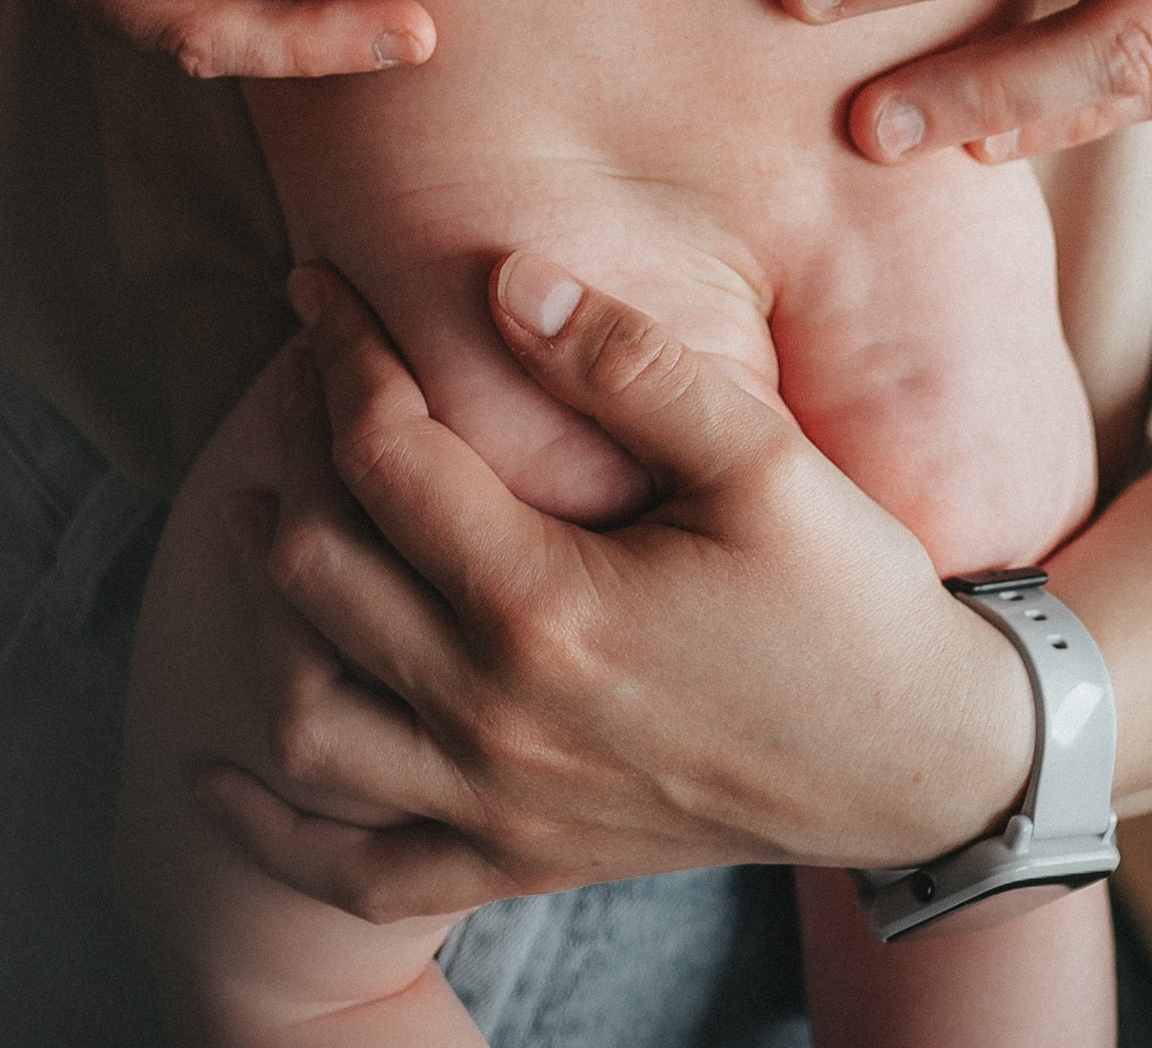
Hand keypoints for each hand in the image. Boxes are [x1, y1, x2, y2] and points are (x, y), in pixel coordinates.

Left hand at [204, 259, 1031, 914]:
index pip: (381, 452)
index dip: (335, 349)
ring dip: (264, 618)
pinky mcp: (520, 860)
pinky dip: (273, 830)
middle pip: (315, 569)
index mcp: (548, 605)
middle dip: (291, 449)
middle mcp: (498, 714)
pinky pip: (358, 873)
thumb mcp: (762, 459)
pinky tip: (226, 771)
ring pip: (306, 718)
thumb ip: (631, 365)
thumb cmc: (850, 598)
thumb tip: (506, 277)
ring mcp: (501, 802)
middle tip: (309, 373)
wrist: (925, 766)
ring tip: (269, 519)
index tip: (314, 281)